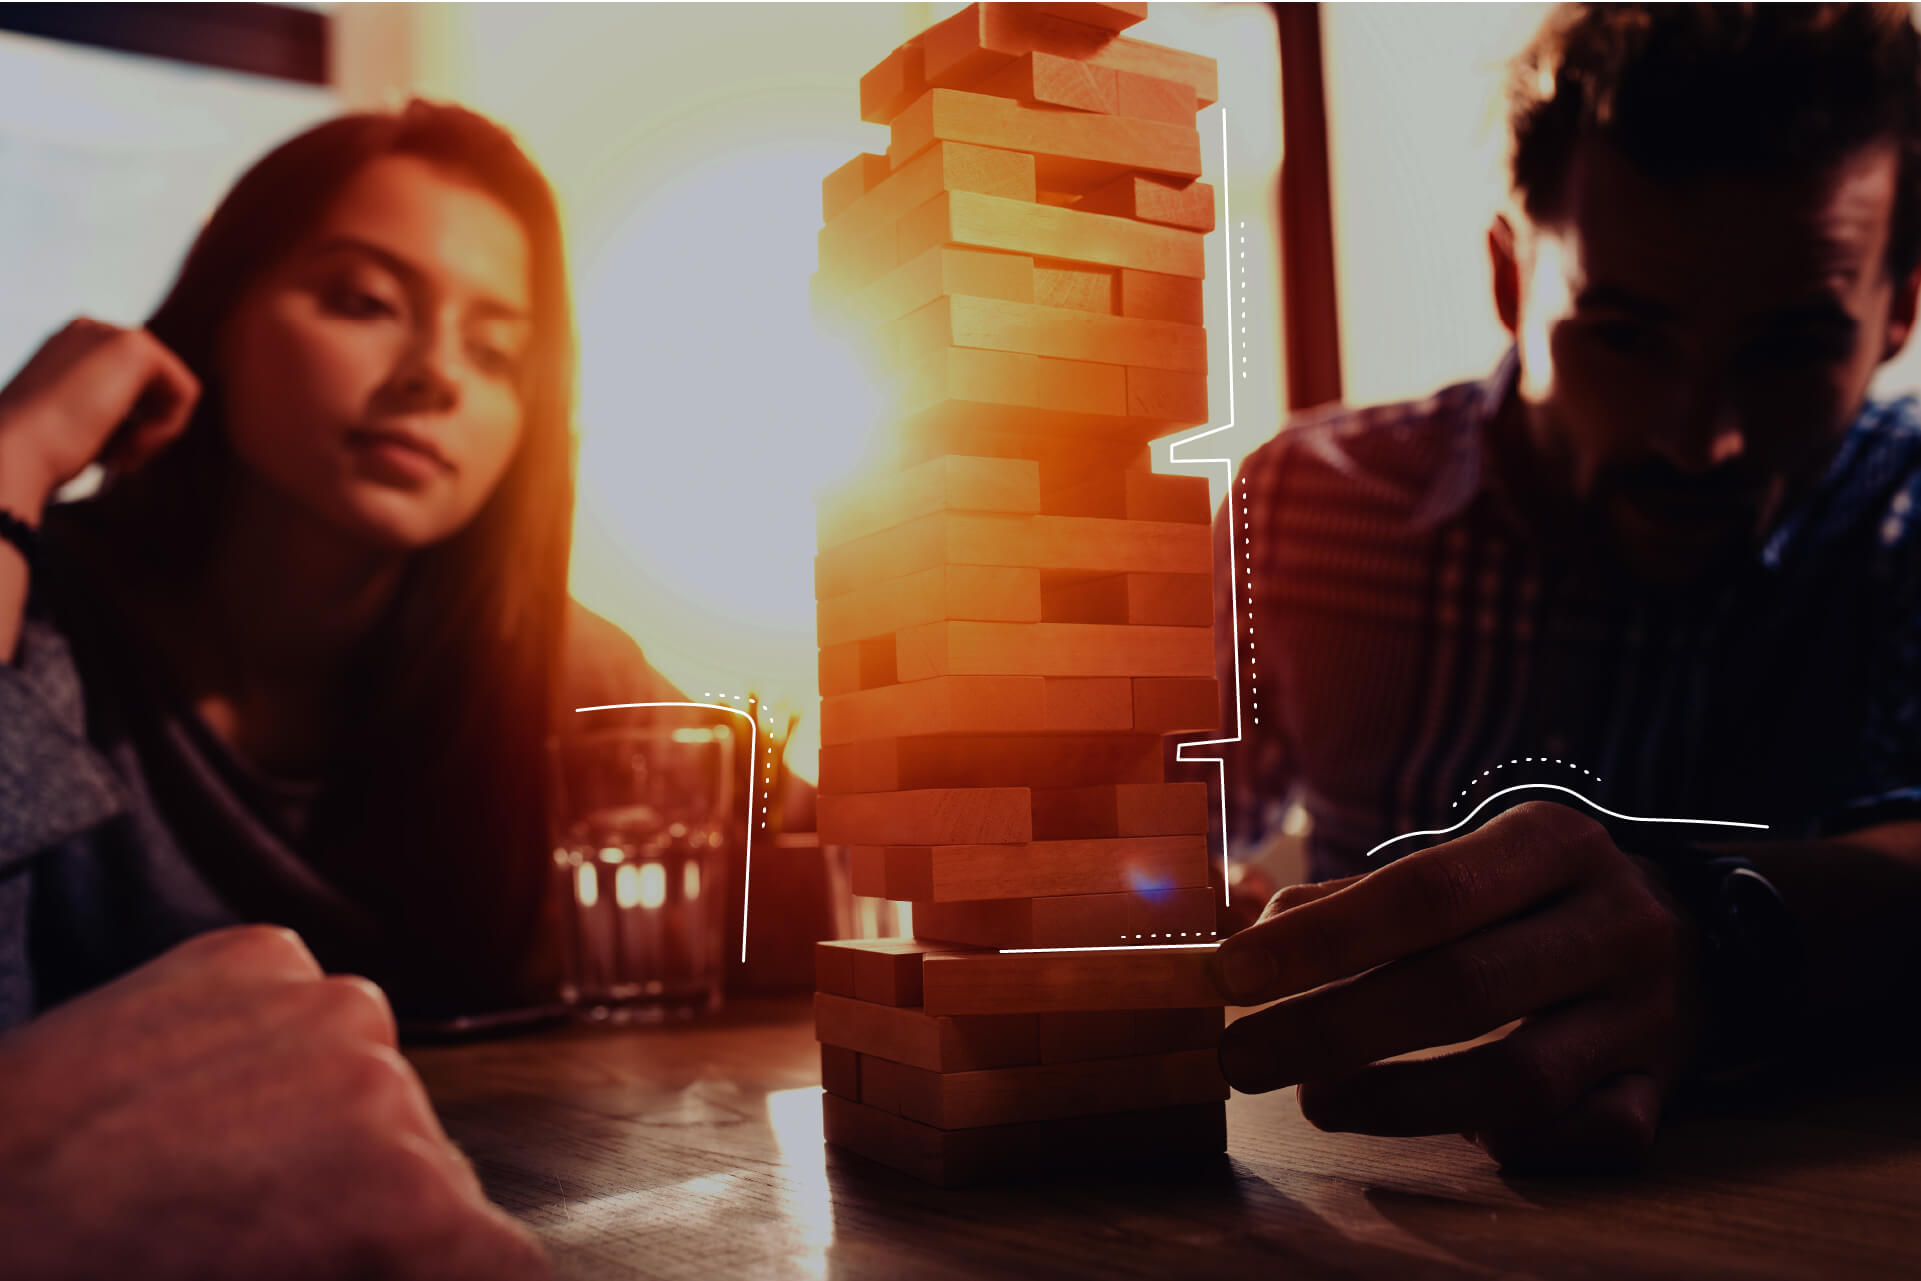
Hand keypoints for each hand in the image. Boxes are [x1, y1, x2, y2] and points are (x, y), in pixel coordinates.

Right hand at [0, 317, 198, 518]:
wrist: (13, 453)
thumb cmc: (37, 453)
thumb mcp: (77, 426)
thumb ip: (108, 412)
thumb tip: (150, 421)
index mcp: (71, 347)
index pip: (132, 389)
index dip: (128, 431)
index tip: (104, 457)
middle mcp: (90, 331)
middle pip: (155, 389)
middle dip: (142, 431)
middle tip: (113, 460)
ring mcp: (110, 332)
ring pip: (171, 393)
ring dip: (151, 435)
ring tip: (117, 457)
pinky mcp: (135, 345)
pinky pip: (185, 393)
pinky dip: (165, 430)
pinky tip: (130, 445)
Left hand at [0, 926, 550, 1280]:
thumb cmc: (93, 1280)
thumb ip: (370, 1271)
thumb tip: (426, 1257)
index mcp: (402, 1200)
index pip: (508, 1261)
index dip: (465, 1276)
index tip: (410, 1273)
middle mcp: (385, 1082)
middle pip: (435, 1167)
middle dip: (377, 1208)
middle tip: (273, 1244)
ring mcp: (321, 1000)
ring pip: (370, 1082)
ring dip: (327, 1124)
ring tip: (213, 1169)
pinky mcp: (256, 951)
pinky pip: (303, 1006)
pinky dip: (269, 1048)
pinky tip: (190, 1096)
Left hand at [1209, 801, 1703, 1171]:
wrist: (1689, 929)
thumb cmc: (1528, 899)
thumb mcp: (1462, 867)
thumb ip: (1354, 902)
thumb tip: (1249, 939)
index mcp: (1550, 843)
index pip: (1425, 892)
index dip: (1323, 940)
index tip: (1231, 975)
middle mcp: (1612, 919)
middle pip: (1461, 987)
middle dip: (1333, 1030)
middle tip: (1242, 1058)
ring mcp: (1648, 1010)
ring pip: (1521, 1078)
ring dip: (1401, 1101)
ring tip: (1316, 1100)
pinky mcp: (1665, 1086)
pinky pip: (1591, 1134)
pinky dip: (1521, 1143)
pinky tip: (1464, 1136)